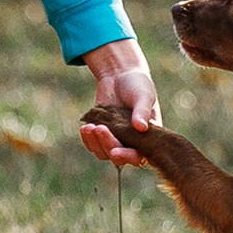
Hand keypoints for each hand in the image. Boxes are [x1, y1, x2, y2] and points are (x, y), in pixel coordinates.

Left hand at [78, 38, 157, 166]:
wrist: (119, 75)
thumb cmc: (138, 85)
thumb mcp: (144, 95)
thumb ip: (143, 111)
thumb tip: (141, 128)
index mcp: (147, 138)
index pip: (139, 156)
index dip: (128, 157)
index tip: (115, 152)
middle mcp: (131, 143)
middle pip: (118, 157)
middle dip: (108, 144)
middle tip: (100, 128)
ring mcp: (115, 140)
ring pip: (103, 153)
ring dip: (95, 143)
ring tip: (89, 127)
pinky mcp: (101, 135)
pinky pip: (92, 145)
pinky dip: (88, 139)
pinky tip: (85, 127)